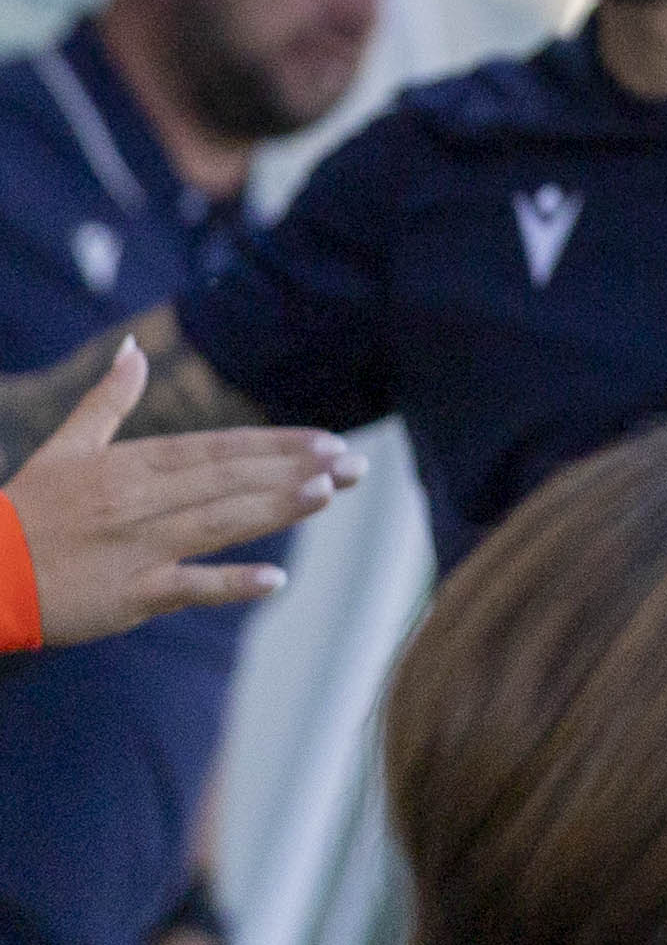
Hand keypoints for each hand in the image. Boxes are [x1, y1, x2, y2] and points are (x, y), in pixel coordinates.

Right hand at [6, 338, 361, 645]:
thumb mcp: (65, 448)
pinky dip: (228, 585)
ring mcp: (134, 549)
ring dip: (273, 508)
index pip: (218, 450)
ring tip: (327, 494)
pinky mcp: (124, 596)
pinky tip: (275, 580)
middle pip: (229, 481)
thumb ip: (107, 401)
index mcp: (131, 467)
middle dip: (295, 471)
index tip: (329, 442)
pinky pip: (183, 588)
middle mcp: (139, 502)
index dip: (275, 445)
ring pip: (216, 523)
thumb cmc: (26, 512)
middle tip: (355, 466)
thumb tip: (133, 349)